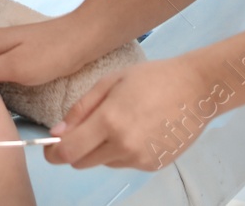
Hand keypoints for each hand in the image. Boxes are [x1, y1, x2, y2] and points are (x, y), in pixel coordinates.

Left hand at [44, 57, 211, 170]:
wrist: (195, 89)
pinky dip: (121, 151)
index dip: (53, 153)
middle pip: (82, 163)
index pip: (68, 152)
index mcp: (110, 121)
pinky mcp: (153, 165)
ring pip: (103, 163)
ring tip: (118, 121)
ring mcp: (140, 159)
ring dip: (100, 149)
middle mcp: (124, 146)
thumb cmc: (152, 78)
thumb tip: (58, 131)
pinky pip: (124, 163)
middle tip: (82, 130)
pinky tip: (136, 129)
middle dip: (74, 150)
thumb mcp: (109, 82)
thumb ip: (80, 109)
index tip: (49, 148)